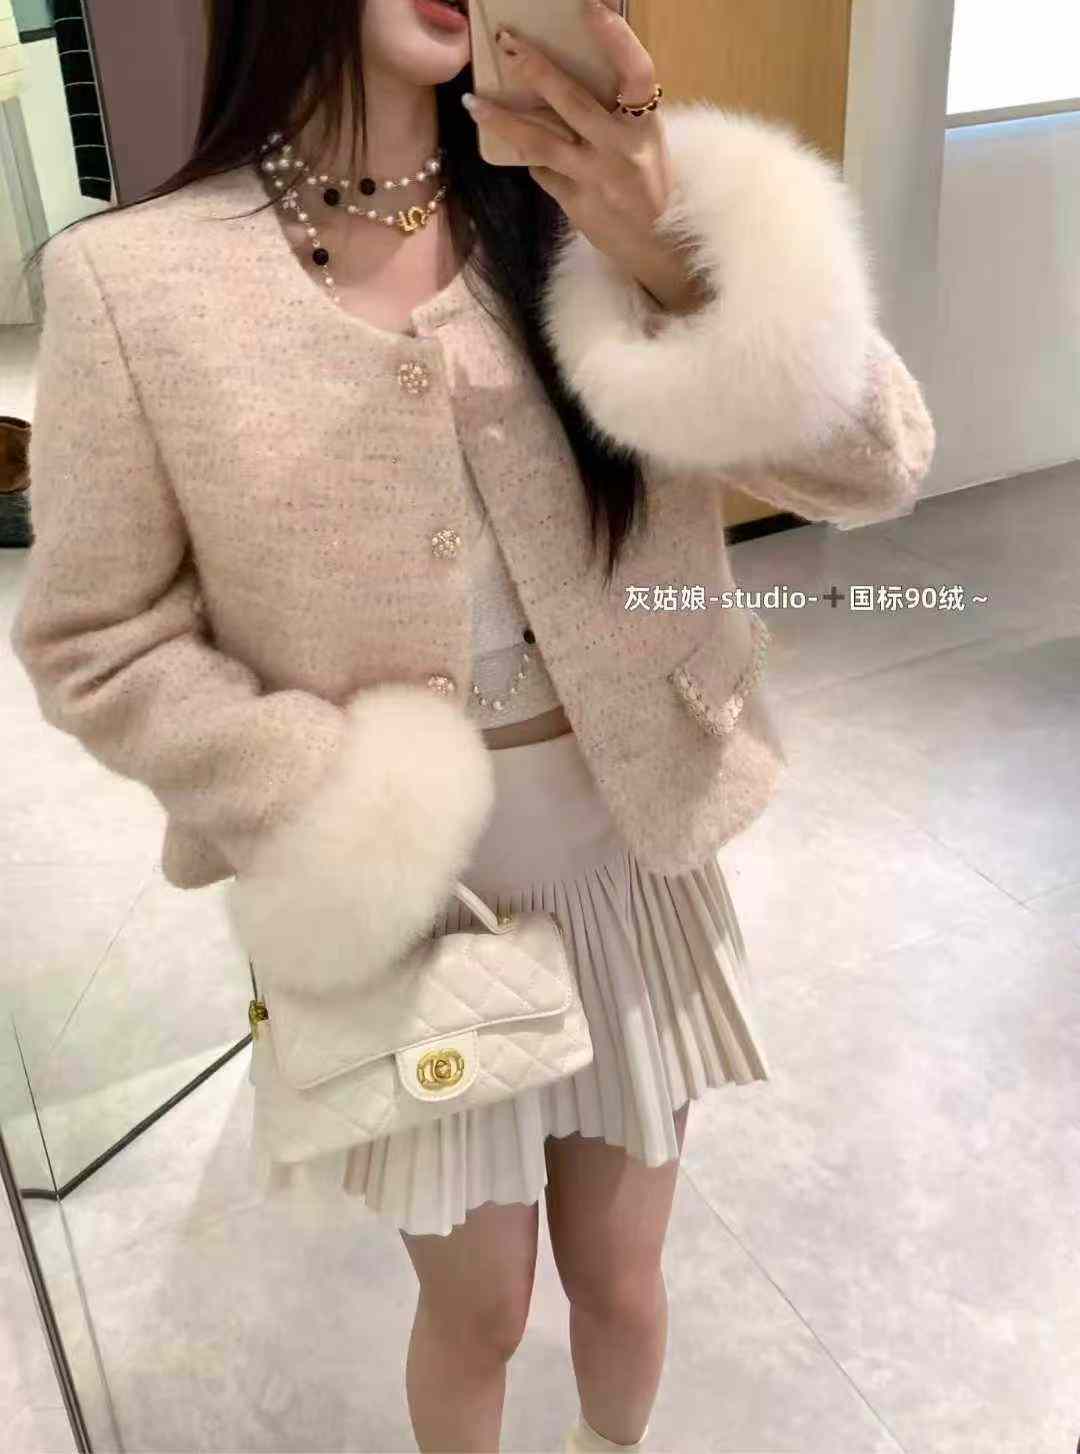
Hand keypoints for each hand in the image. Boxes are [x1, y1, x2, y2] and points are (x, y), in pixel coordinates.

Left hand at [462, 0, 707, 314]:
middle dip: (536, 68)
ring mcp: (596, 178)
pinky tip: (514, 145)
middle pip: (572, 101)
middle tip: (506, 43)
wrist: (658, 247)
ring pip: (541, 142)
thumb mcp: (647, 142)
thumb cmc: (651, 185)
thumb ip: (619, 112)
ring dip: (502, 119)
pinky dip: (529, 156)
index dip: (616, 38)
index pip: (637, 73)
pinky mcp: (576, 203)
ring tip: (472, 102)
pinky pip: (542, 171)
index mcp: (647, 126)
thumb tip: (572, 73)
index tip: (591, 7)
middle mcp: (622, 150)